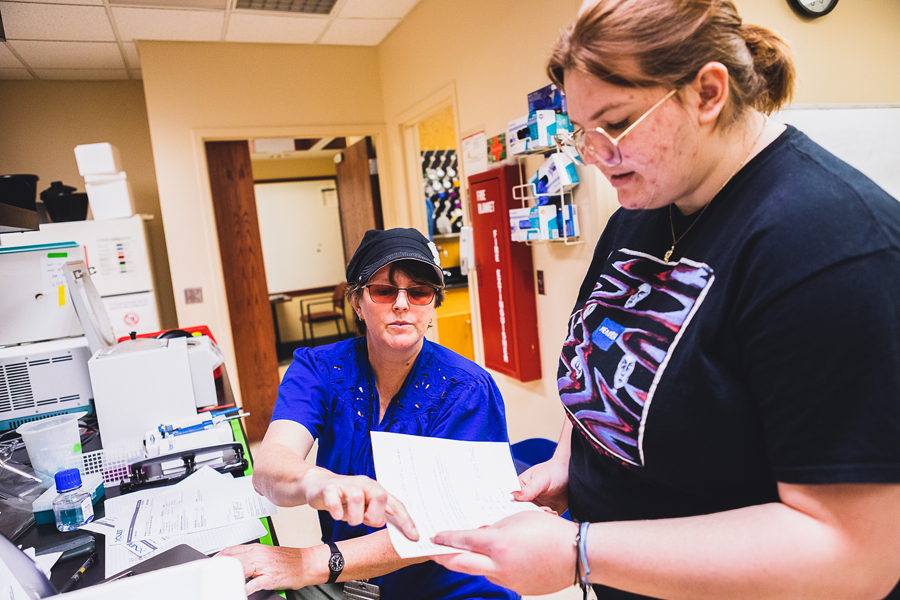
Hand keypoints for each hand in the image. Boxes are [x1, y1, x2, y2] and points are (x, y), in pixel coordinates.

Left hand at [217, 544, 306, 594]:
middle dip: (218, 567)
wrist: (307, 563)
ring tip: (219, 583)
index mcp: (257, 548)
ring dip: (228, 575)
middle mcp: (258, 555)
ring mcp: (264, 566)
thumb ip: (252, 556)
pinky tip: (239, 592)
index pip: (230, 550)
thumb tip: (236, 562)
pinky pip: (254, 583)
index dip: (217, 557)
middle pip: (232, 558)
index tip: (210, 565)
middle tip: (209, 576)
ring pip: (240, 567)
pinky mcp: (271, 578)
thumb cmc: (290, 560)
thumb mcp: (268, 553)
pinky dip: (245, 587)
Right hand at [302, 467, 418, 540]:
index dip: (405, 520)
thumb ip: (374, 515)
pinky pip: (334, 498)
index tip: (414, 536)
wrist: (318, 485)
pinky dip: (336, 510)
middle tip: (364, 521)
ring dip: (354, 517)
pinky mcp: (329, 487)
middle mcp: (364, 484)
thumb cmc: (343, 498)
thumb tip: (384, 523)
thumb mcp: (362, 507)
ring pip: (357, 498)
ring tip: (348, 518)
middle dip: (374, 516)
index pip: (395, 504)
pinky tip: (336, 515)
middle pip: (380, 496)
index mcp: (375, 490)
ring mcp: (346, 484)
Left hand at [430, 511, 578, 594]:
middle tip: (432, 552)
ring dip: (467, 563)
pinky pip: (498, 578)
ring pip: (479, 572)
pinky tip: (492, 560)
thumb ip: (496, 526)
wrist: (578, 554)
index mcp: (498, 544)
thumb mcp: (519, 518)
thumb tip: (480, 534)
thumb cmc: (552, 532)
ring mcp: (508, 580)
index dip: (445, 539)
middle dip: (443, 558)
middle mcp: (498, 566)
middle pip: (461, 564)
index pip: (462, 541)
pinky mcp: (518, 588)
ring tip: (459, 554)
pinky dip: (491, 568)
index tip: (434, 537)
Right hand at [513, 459, 569, 514]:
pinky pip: (545, 520)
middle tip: (543, 509)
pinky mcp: (547, 512)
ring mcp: (537, 506)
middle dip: (532, 512)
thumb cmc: (554, 470)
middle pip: (523, 511)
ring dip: (541, 516)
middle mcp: (527, 499)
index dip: (516, 506)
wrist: (572, 474)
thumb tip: (513, 495)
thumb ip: (529, 489)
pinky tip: (554, 513)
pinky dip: (549, 519)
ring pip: (534, 517)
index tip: (524, 509)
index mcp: (520, 488)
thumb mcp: (541, 479)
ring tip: (550, 510)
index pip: (513, 500)